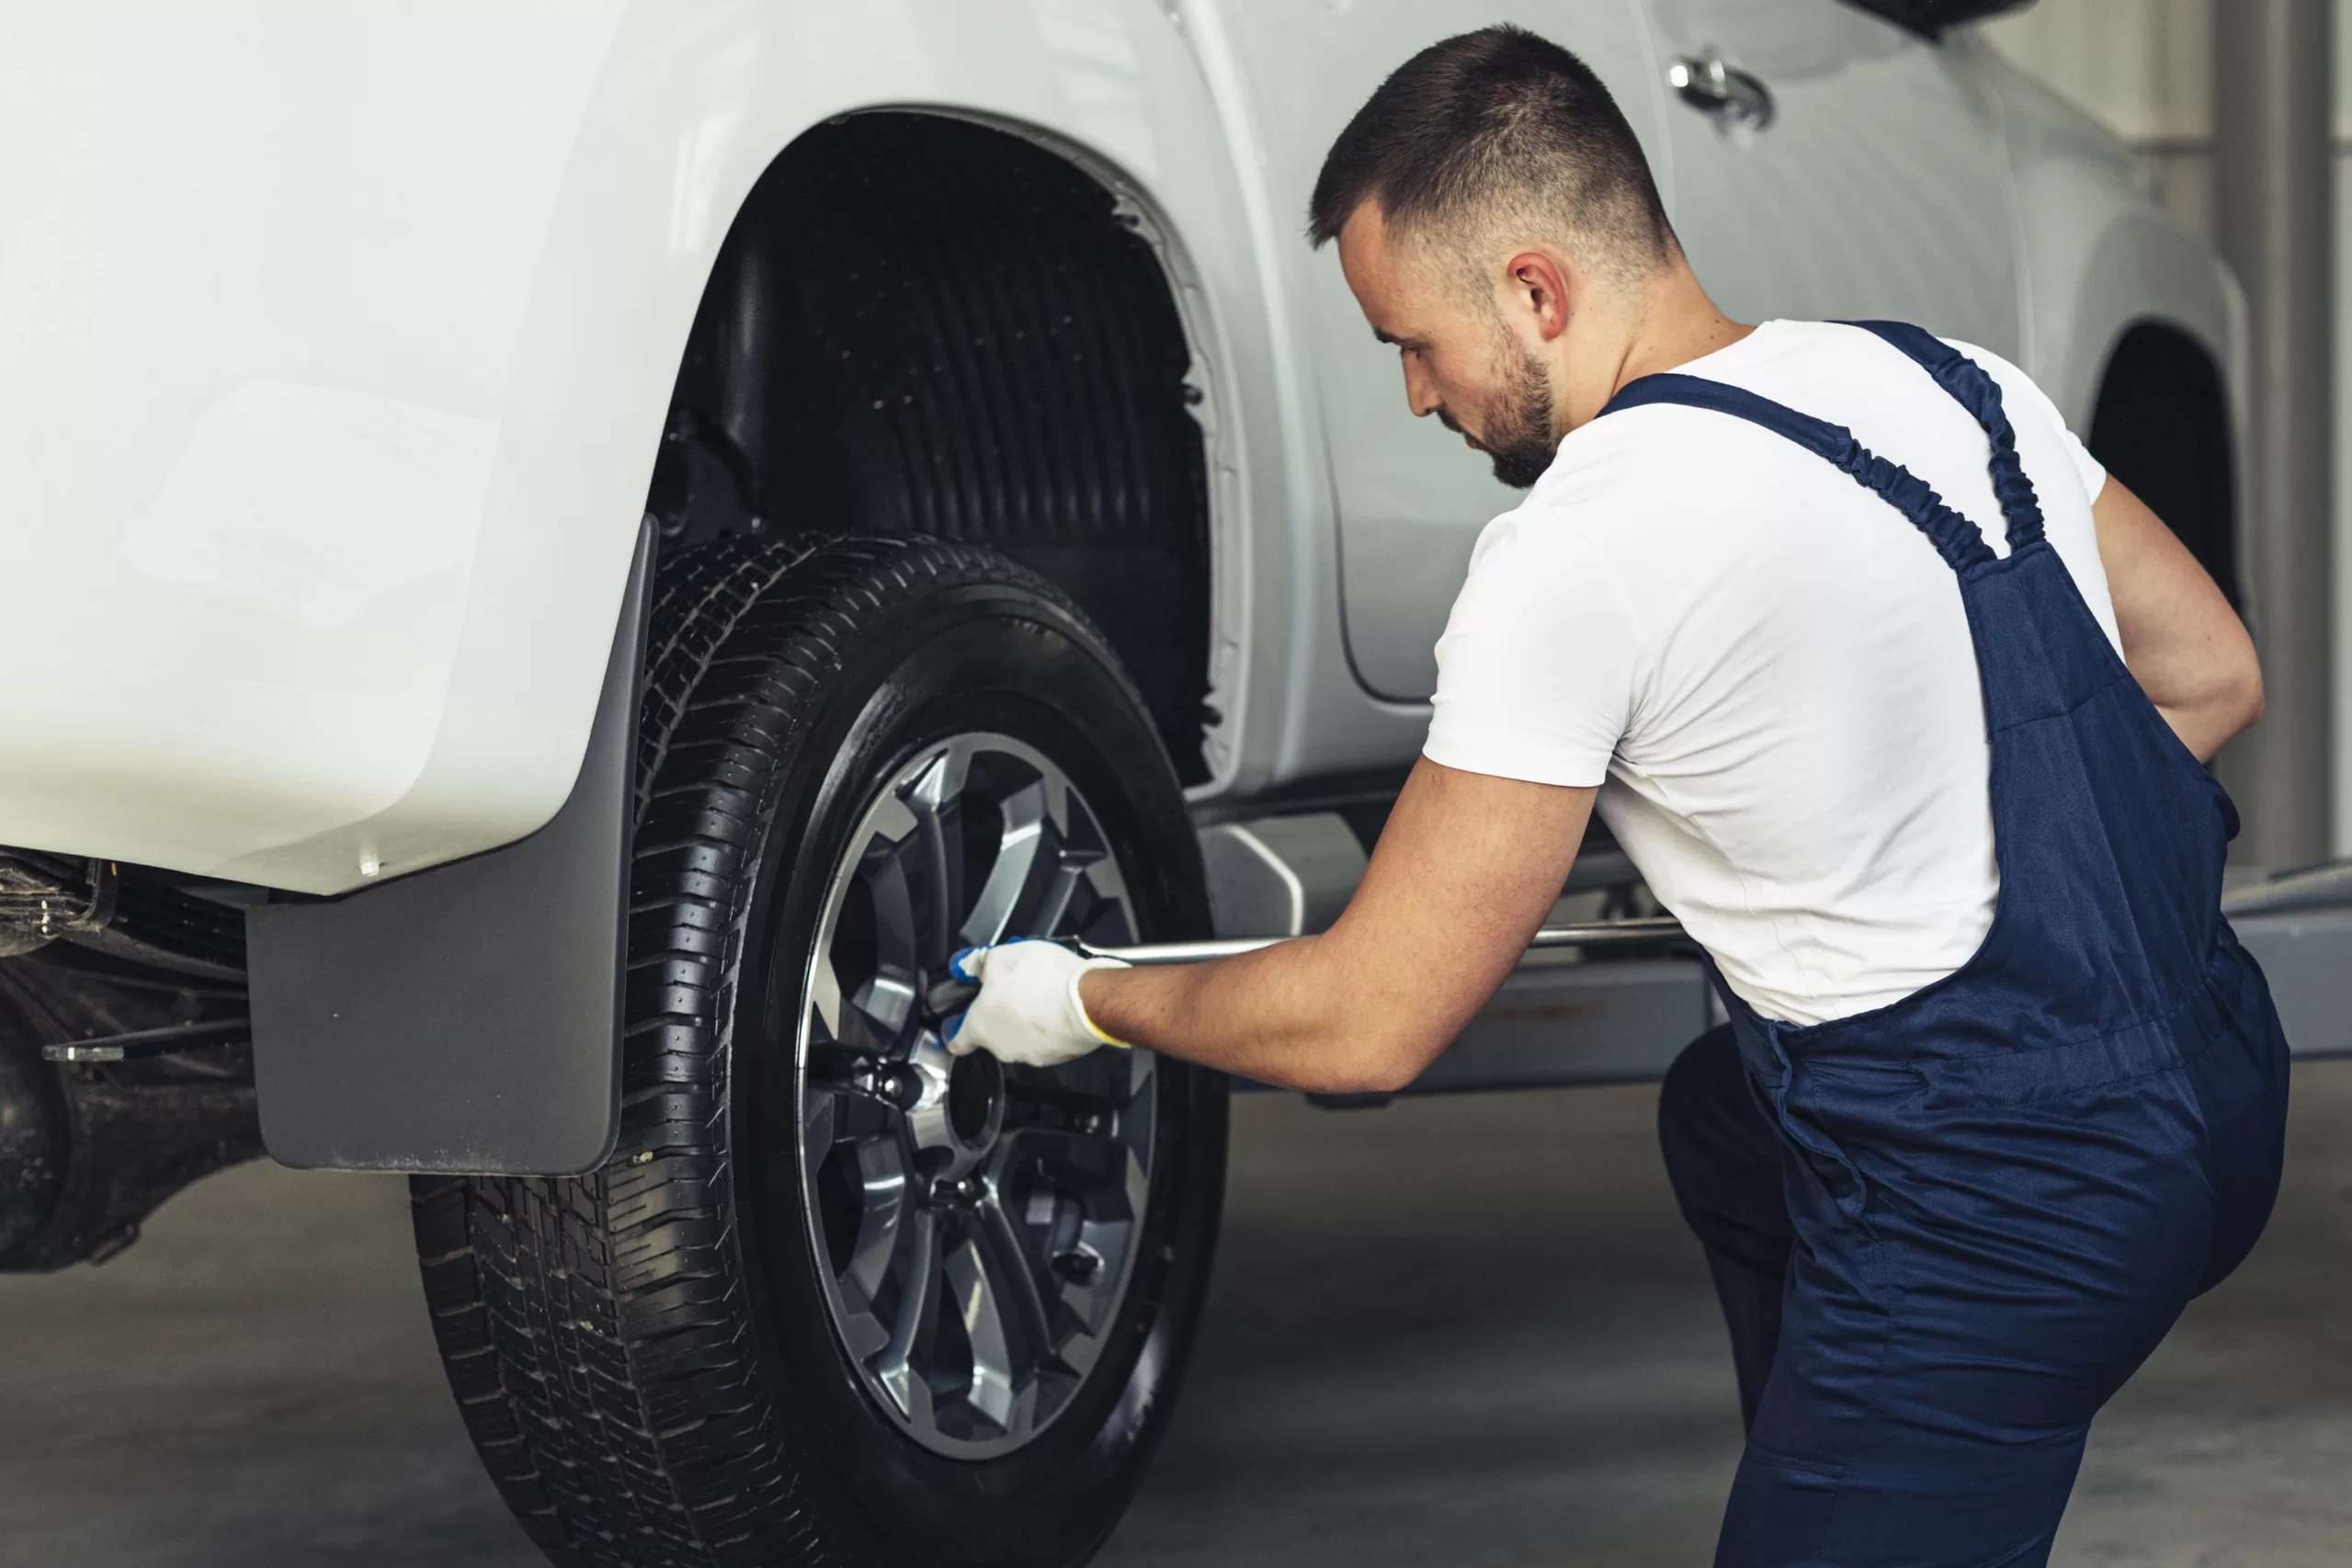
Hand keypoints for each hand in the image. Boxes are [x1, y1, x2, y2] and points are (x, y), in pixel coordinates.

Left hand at [944, 940, 1130, 1067]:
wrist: (1091, 1002)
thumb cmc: (1043, 980)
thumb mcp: (1002, 957)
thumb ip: (977, 963)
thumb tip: (963, 967)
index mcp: (981, 1027)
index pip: (956, 1040)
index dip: (953, 1028)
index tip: (956, 1020)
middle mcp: (1002, 1048)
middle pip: (991, 1034)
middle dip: (997, 1013)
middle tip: (1010, 989)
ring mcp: (1031, 1056)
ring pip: (1019, 1038)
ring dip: (1024, 1020)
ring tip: (1038, 993)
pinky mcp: (1057, 1056)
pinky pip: (1045, 1042)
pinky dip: (1047, 1027)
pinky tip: (1056, 1006)